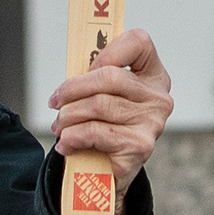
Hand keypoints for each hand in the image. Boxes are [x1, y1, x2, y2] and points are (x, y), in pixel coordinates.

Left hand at [47, 27, 173, 191]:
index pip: (139, 42)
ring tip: (59, 125)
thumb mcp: (104, 97)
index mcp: (153, 75)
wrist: (110, 173)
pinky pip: (97, 132)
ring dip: (68, 116)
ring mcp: (152, 122)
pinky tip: (66, 143)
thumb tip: (71, 72)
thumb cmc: (105, 126)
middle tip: (55, 102)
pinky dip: (73, 137)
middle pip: (109, 76)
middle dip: (73, 88)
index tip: (86, 67)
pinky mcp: (140, 147)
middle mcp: (158, 97)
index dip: (109, 49)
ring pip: (98, 105)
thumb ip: (95, 78)